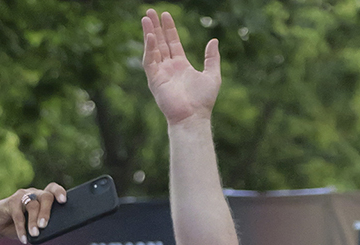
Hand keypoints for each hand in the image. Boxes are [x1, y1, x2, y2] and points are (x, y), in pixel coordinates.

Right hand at [0, 184, 67, 244]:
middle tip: (44, 226)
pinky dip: (21, 228)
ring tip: (34, 234)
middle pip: (46, 197)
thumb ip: (43, 225)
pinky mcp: (10, 202)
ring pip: (32, 205)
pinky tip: (23, 239)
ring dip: (34, 221)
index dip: (59, 192)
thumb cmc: (18, 225)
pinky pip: (18, 214)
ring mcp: (22, 196)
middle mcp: (34, 193)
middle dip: (46, 212)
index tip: (63, 201)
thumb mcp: (33, 226)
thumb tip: (53, 231)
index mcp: (42, 197)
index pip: (53, 189)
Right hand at [142, 9, 221, 126]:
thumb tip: (214, 41)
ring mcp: (160, 73)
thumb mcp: (212, 75)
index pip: (172, 42)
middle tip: (150, 11)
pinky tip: (151, 36)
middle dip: (155, 27)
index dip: (169, 28)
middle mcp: (169, 68)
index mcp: (181, 65)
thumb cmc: (203, 101)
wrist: (193, 117)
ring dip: (149, 33)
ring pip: (153, 49)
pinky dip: (149, 49)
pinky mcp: (155, 80)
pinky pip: (150, 61)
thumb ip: (211, 58)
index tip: (166, 15)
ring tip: (146, 18)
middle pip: (160, 42)